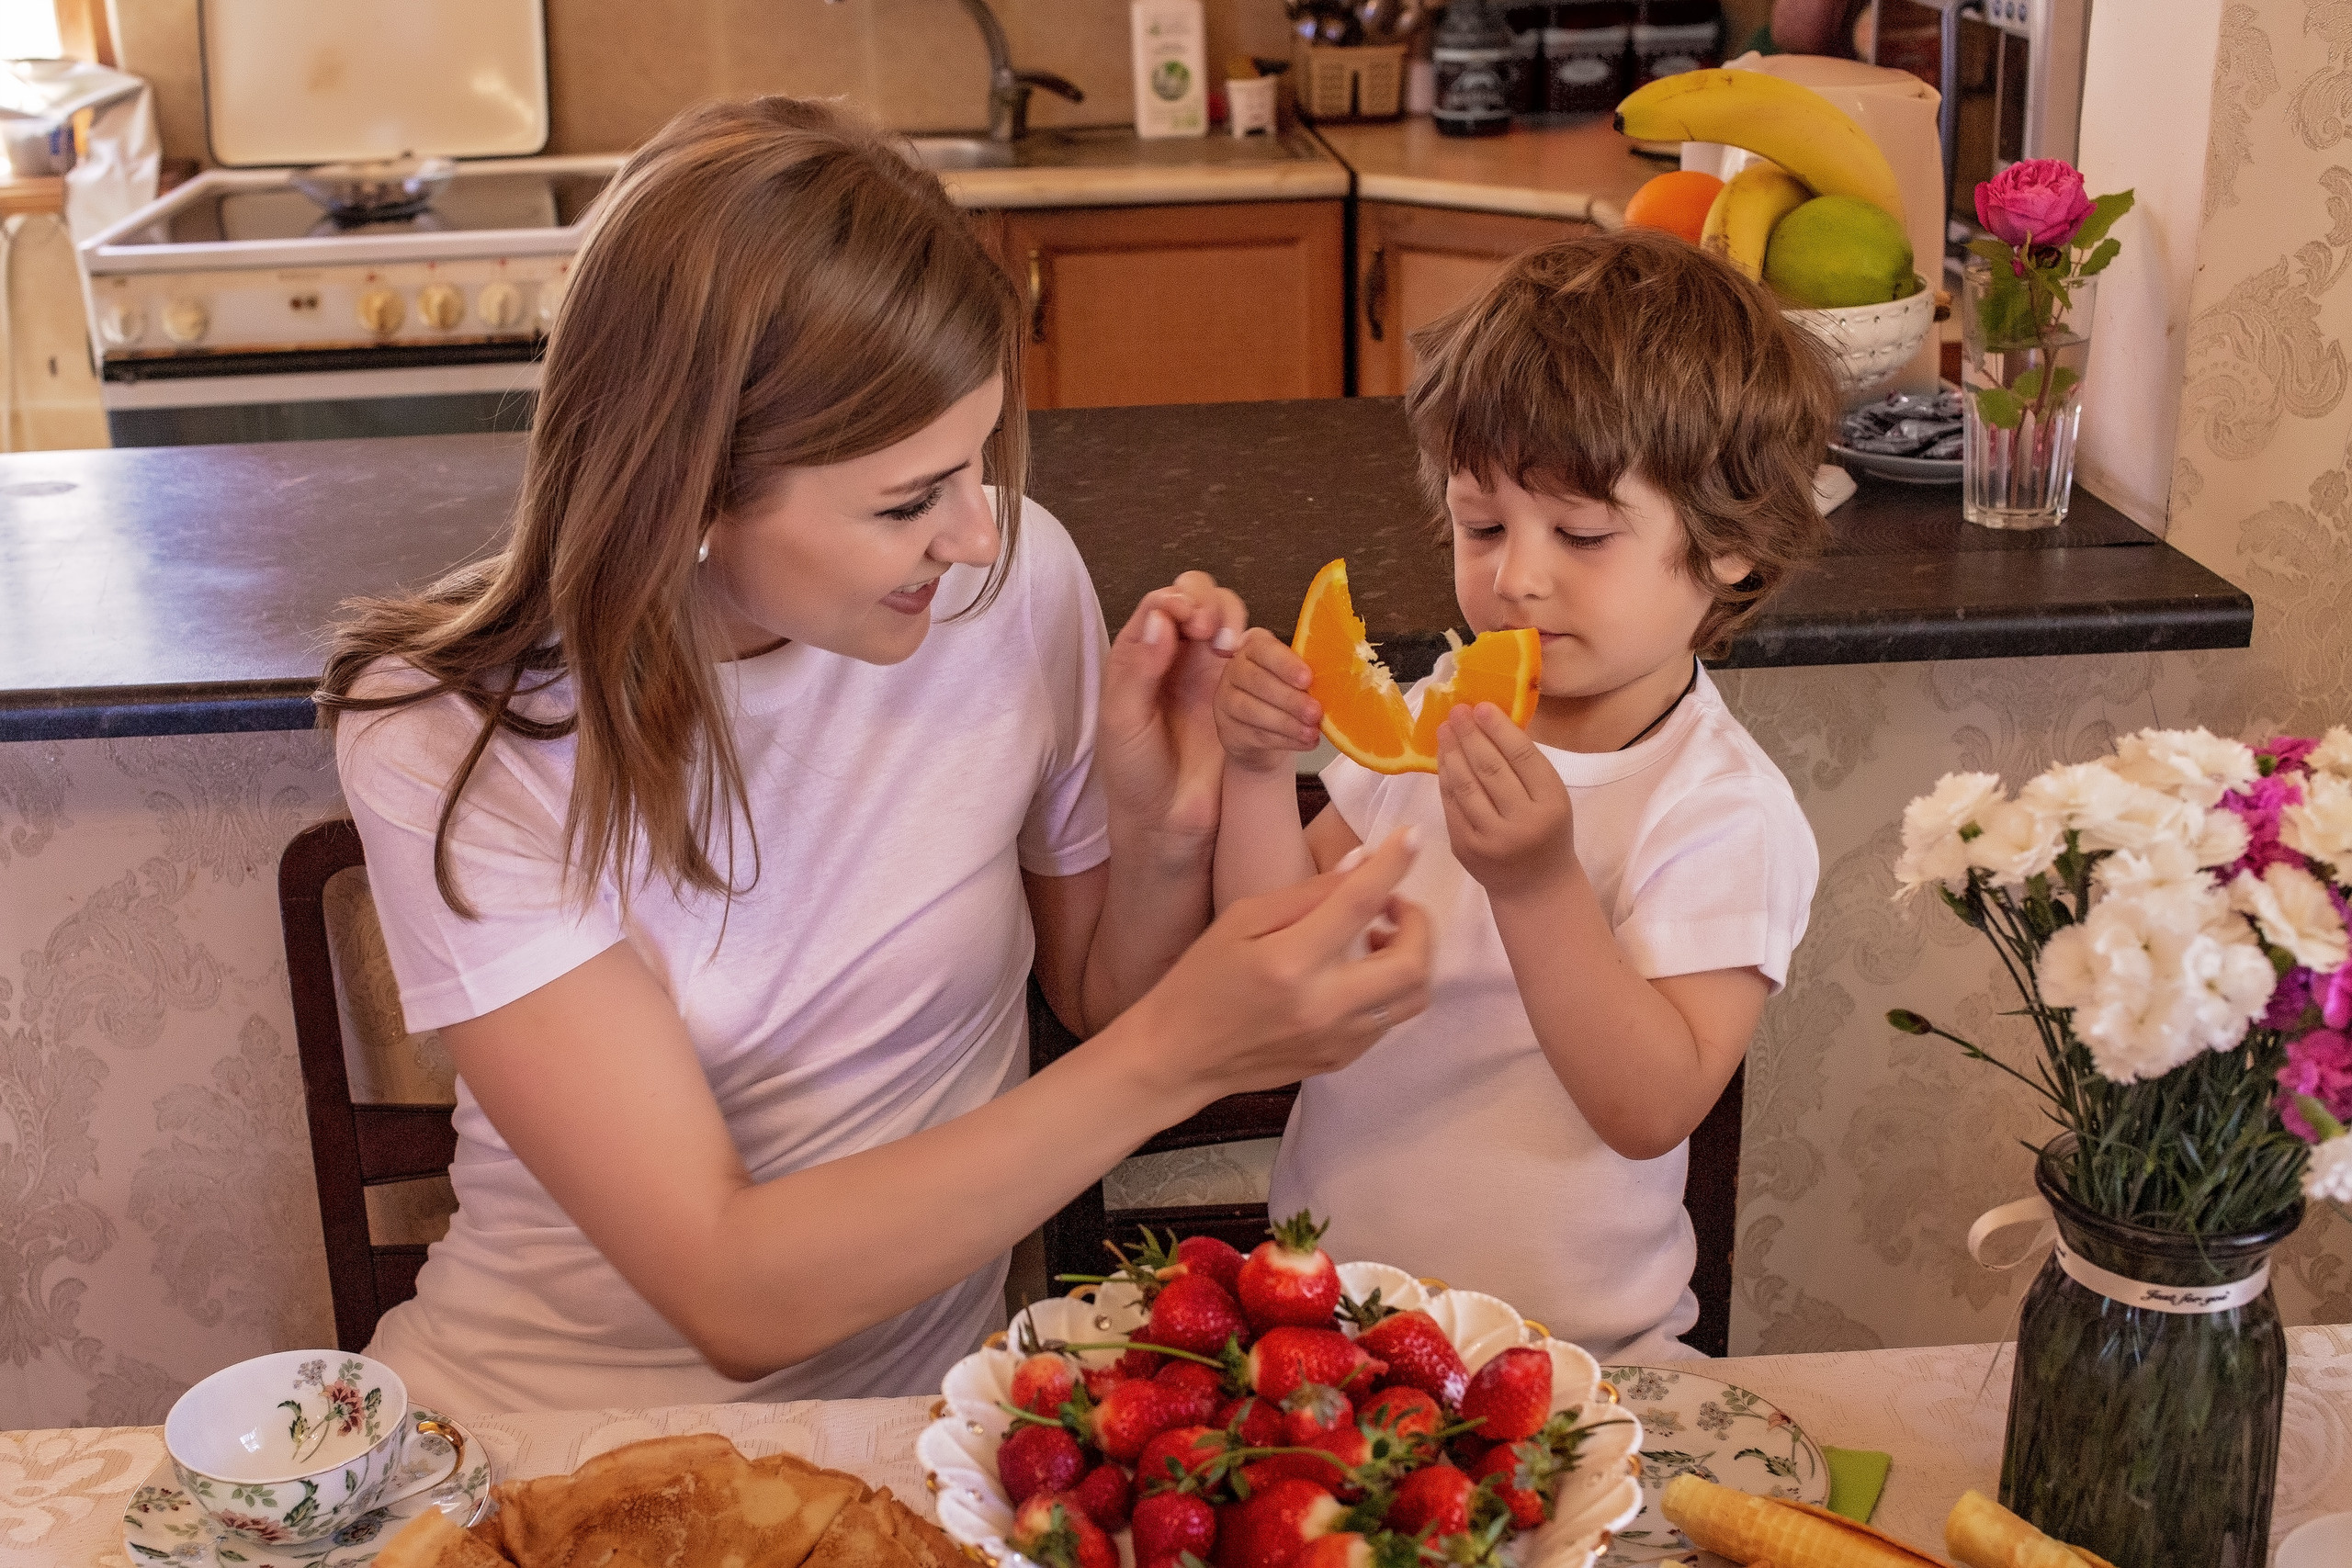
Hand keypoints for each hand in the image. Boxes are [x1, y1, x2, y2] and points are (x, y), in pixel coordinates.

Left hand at [1100, 572, 1247, 848]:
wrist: (1167, 821)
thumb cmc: (1133, 771)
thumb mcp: (1123, 721)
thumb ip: (1137, 669)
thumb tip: (1162, 618)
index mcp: (1142, 652)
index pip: (1165, 602)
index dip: (1183, 602)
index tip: (1195, 625)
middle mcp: (1181, 654)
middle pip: (1206, 600)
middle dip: (1217, 607)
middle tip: (1217, 639)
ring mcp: (1215, 673)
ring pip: (1240, 627)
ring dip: (1246, 631)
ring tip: (1239, 657)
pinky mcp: (1244, 696)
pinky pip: (1265, 667)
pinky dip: (1275, 665)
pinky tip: (1266, 678)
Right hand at [1130, 829, 1431, 1101]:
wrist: (1179, 1056)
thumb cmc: (1201, 979)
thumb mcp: (1240, 920)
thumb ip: (1306, 894)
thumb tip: (1361, 863)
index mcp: (1290, 962)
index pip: (1359, 903)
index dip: (1394, 864)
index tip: (1413, 836)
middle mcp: (1323, 1006)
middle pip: (1411, 963)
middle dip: (1419, 922)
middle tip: (1393, 902)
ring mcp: (1337, 1039)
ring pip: (1413, 997)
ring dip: (1412, 957)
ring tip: (1380, 938)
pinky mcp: (1341, 1059)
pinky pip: (1390, 1020)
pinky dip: (1390, 987)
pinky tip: (1359, 973)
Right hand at [1214, 628, 1322, 774]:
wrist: (1262, 731)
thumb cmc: (1285, 694)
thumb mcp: (1295, 677)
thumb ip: (1307, 674)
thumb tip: (1337, 681)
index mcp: (1253, 647)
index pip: (1264, 649)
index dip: (1285, 664)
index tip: (1308, 679)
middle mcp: (1234, 670)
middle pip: (1257, 681)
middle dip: (1289, 698)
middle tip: (1315, 711)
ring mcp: (1225, 700)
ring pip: (1253, 710)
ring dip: (1287, 723)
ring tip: (1312, 731)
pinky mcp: (1227, 730)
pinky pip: (1256, 734)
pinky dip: (1284, 740)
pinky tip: (1305, 742)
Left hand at [1437, 703, 1577, 900]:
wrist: (1536, 887)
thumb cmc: (1547, 833)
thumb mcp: (1552, 799)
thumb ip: (1527, 767)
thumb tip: (1491, 721)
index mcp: (1552, 805)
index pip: (1522, 758)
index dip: (1499, 729)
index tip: (1481, 706)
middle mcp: (1522, 823)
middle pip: (1490, 769)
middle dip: (1470, 735)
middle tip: (1456, 710)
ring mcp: (1490, 838)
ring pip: (1465, 786)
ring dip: (1452, 752)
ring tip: (1445, 729)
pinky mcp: (1465, 848)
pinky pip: (1451, 804)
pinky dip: (1445, 778)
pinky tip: (1443, 758)